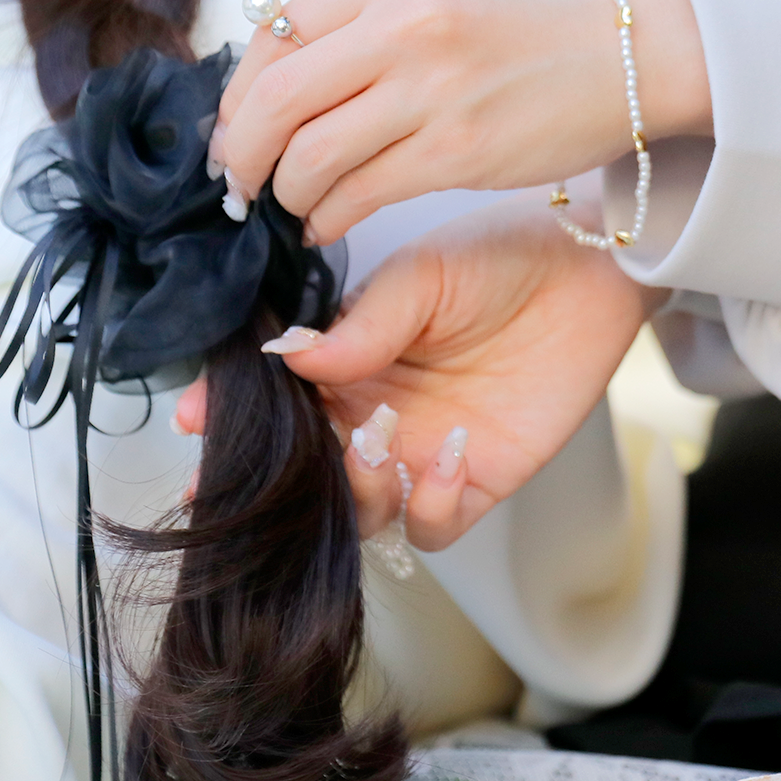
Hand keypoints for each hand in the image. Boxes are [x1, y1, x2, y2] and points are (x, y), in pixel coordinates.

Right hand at [176, 191, 667, 547]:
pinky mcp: (477, 479)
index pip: (277, 397)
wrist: (586, 271)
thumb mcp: (422, 276)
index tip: (195, 418)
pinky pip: (434, 524)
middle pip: (306, 465)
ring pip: (360, 508)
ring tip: (379, 442)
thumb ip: (361, 322)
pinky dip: (432, 506)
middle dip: (272, 477)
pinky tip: (452, 455)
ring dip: (357, 490)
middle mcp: (374, 410)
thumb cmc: (498, 256)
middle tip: (256, 471)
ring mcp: (421, 449)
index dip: (232, 413)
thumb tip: (291, 357)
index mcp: (348, 357)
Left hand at [213, 0, 710, 243]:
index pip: (272, 36)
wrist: (633, 51)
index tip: (234, 132)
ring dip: (285, 194)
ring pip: (308, 156)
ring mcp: (431, 88)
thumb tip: (272, 87)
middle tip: (238, 185)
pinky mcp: (458, 151)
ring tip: (295, 206)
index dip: (236, 96)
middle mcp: (402, 21)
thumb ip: (359, 22)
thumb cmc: (528, 27)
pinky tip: (327, 225)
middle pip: (273, 101)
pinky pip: (356, 195)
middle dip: (240, 155)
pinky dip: (325, 219)